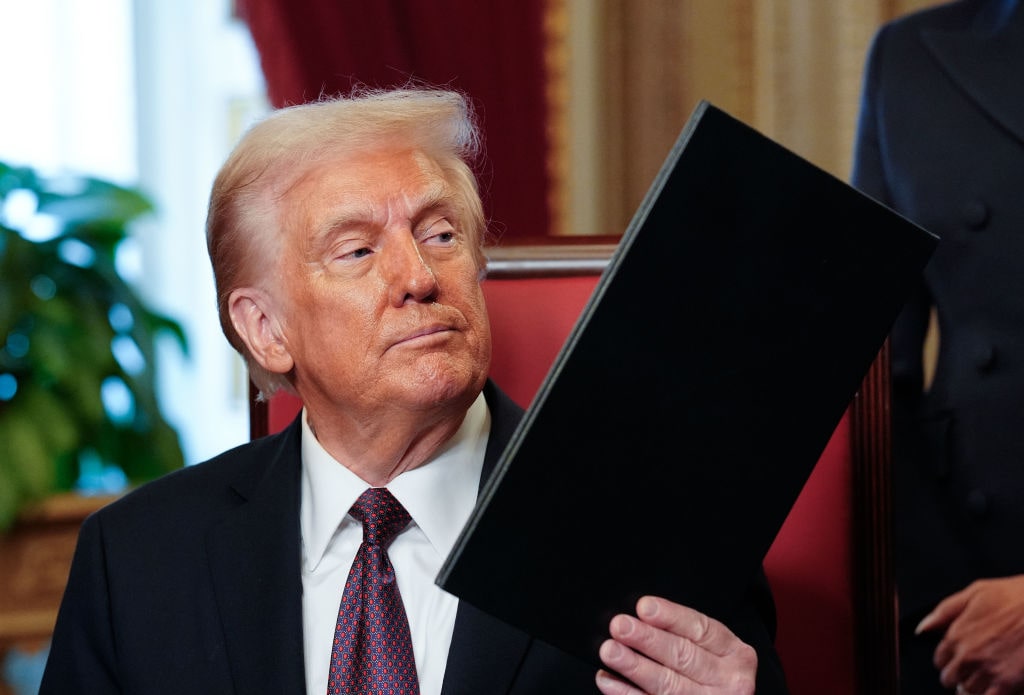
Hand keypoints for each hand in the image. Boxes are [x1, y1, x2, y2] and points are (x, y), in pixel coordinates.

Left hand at [595, 596, 755, 694]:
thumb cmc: (709, 671)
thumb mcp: (711, 650)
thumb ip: (682, 634)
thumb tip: (640, 616)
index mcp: (736, 654)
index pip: (701, 630)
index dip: (671, 617)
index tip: (644, 606)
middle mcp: (728, 681)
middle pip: (683, 656)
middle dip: (648, 640)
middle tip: (620, 626)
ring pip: (668, 685)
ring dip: (635, 667)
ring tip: (610, 651)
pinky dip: (627, 693)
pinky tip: (608, 680)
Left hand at [915, 575, 1023, 694]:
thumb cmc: (1015, 596)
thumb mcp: (976, 593)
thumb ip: (945, 611)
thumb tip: (922, 628)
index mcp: (957, 634)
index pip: (940, 659)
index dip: (948, 660)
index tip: (957, 658)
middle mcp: (968, 656)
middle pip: (951, 679)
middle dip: (959, 675)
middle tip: (971, 671)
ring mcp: (988, 672)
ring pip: (968, 692)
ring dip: (974, 687)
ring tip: (985, 679)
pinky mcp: (1008, 684)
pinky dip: (988, 694)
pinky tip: (995, 688)